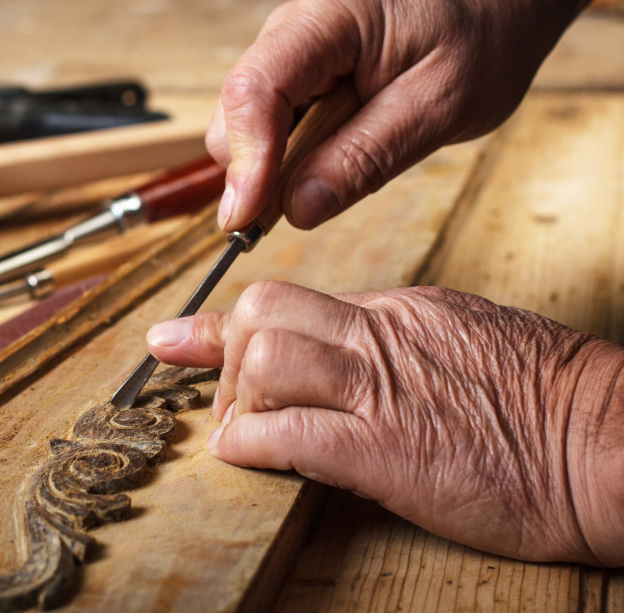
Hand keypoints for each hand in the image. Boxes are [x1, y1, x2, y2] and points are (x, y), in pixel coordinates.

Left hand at [146, 281, 623, 565]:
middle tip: (228, 402)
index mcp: (398, 311)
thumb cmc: (546, 404)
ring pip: (264, 359)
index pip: (289, 299)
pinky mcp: (384, 450)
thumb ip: (393, 343)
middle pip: (263, 313)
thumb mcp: (463, 342)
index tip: (176, 336)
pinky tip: (247, 458)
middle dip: (224, 357)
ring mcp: (380, 389)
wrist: (608, 444)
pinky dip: (249, 445)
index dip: (223, 324)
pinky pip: (286, 433)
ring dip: (234, 401)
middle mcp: (380, 336)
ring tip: (244, 432)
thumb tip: (338, 356)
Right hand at [209, 0, 613, 230]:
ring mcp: (289, 52)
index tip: (246, 220)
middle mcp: (294, 29)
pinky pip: (267, 128)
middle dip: (252, 172)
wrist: (494, 8)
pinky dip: (282, 161)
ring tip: (325, 187)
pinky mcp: (295, 78)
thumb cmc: (479, 41)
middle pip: (236, 112)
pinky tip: (321, 170)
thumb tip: (298, 208)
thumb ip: (366, 157)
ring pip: (243, 125)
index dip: (246, 160)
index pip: (256, 88)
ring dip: (268, 170)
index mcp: (330, 19)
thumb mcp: (440, 106)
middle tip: (287, 220)